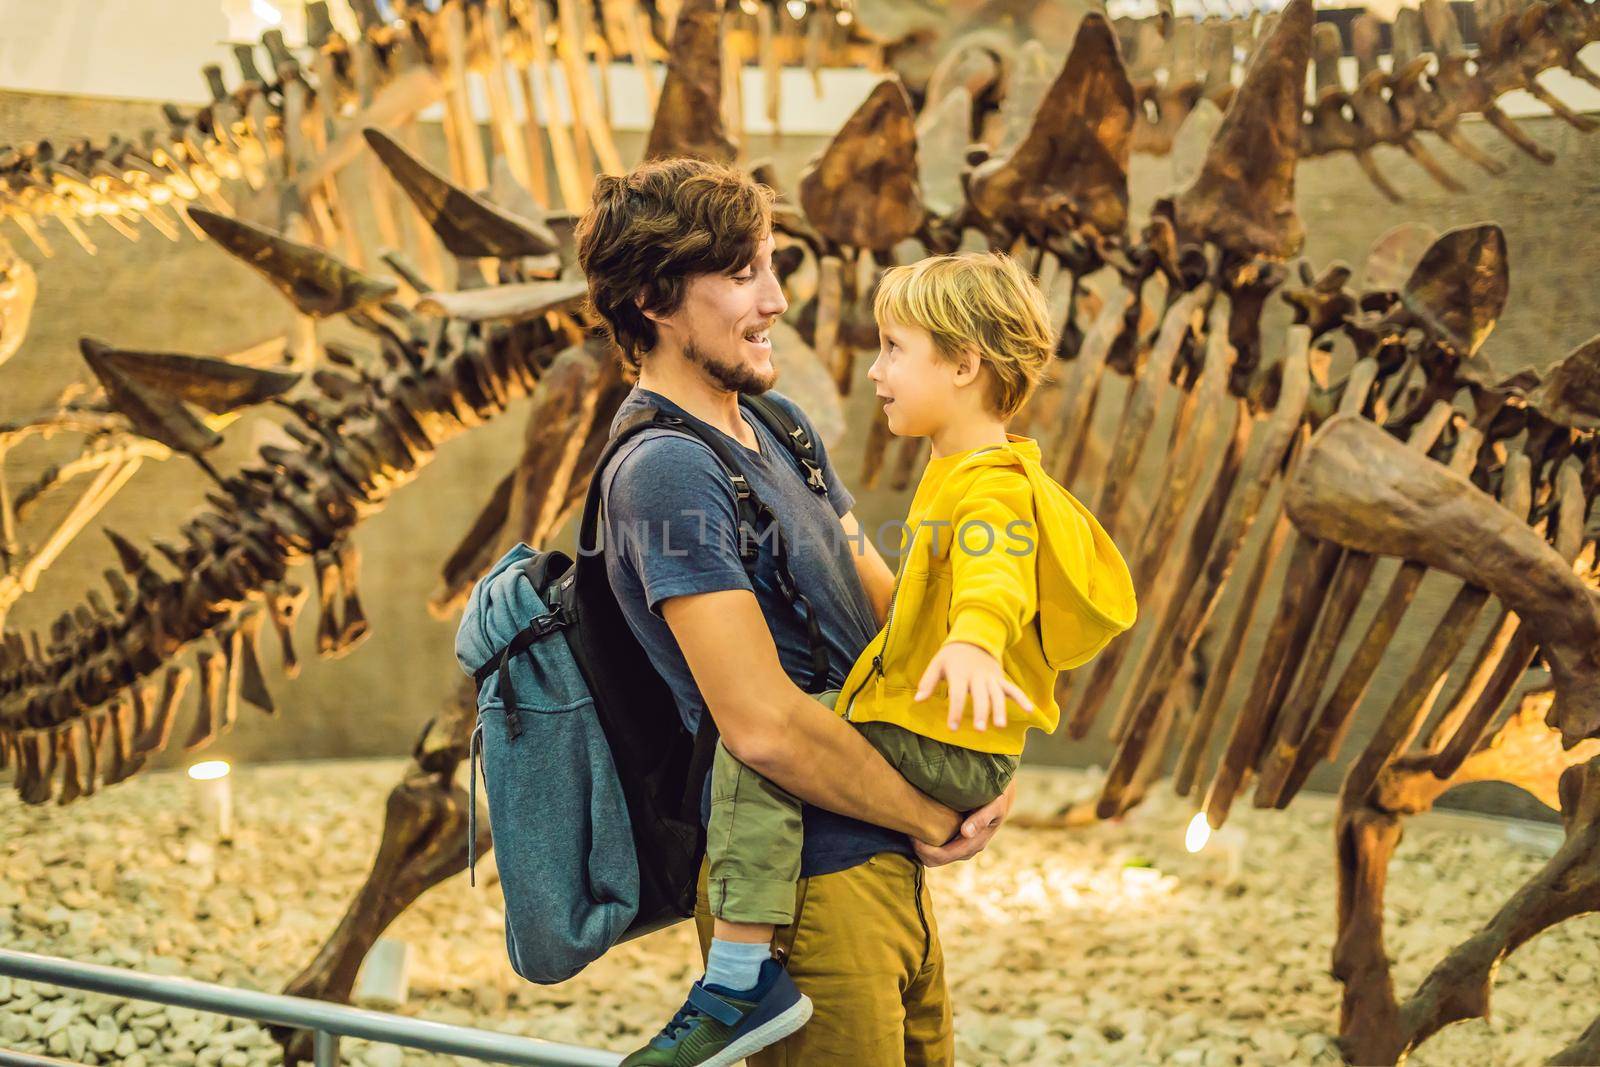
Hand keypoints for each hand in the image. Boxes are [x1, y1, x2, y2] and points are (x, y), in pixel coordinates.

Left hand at [913, 779, 1014, 866]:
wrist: (1004, 794)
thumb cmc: (998, 797)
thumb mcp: (995, 805)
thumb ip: (982, 818)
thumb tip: (965, 832)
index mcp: (974, 844)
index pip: (942, 856)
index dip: (924, 849)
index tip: (912, 834)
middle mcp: (967, 849)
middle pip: (934, 861)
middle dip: (919, 850)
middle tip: (907, 830)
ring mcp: (961, 846)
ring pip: (934, 857)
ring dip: (921, 847)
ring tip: (911, 827)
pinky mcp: (957, 840)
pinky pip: (937, 848)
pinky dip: (926, 841)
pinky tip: (919, 827)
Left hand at [914, 641, 1033, 731]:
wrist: (973, 639)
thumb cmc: (951, 657)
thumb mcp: (936, 664)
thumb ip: (927, 681)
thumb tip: (918, 700)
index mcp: (959, 673)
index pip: (957, 694)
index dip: (955, 711)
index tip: (953, 728)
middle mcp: (977, 676)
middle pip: (980, 696)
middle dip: (981, 712)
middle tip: (980, 730)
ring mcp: (991, 677)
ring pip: (998, 694)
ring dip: (1000, 709)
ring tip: (1000, 725)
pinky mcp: (1001, 679)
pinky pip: (1013, 689)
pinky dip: (1022, 698)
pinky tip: (1030, 710)